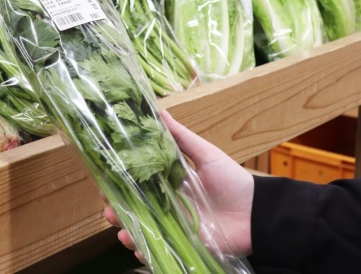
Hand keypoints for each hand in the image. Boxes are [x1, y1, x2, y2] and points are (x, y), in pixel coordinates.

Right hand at [104, 109, 254, 258]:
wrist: (256, 213)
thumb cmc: (233, 180)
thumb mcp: (206, 154)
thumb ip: (181, 137)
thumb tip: (160, 110)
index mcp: (169, 182)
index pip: (137, 182)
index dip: (119, 183)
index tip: (104, 181)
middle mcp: (167, 204)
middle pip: (133, 207)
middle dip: (116, 210)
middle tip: (108, 209)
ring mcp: (173, 225)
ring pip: (141, 229)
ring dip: (126, 232)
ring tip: (121, 232)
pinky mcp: (181, 244)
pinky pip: (157, 250)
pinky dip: (144, 251)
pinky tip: (138, 248)